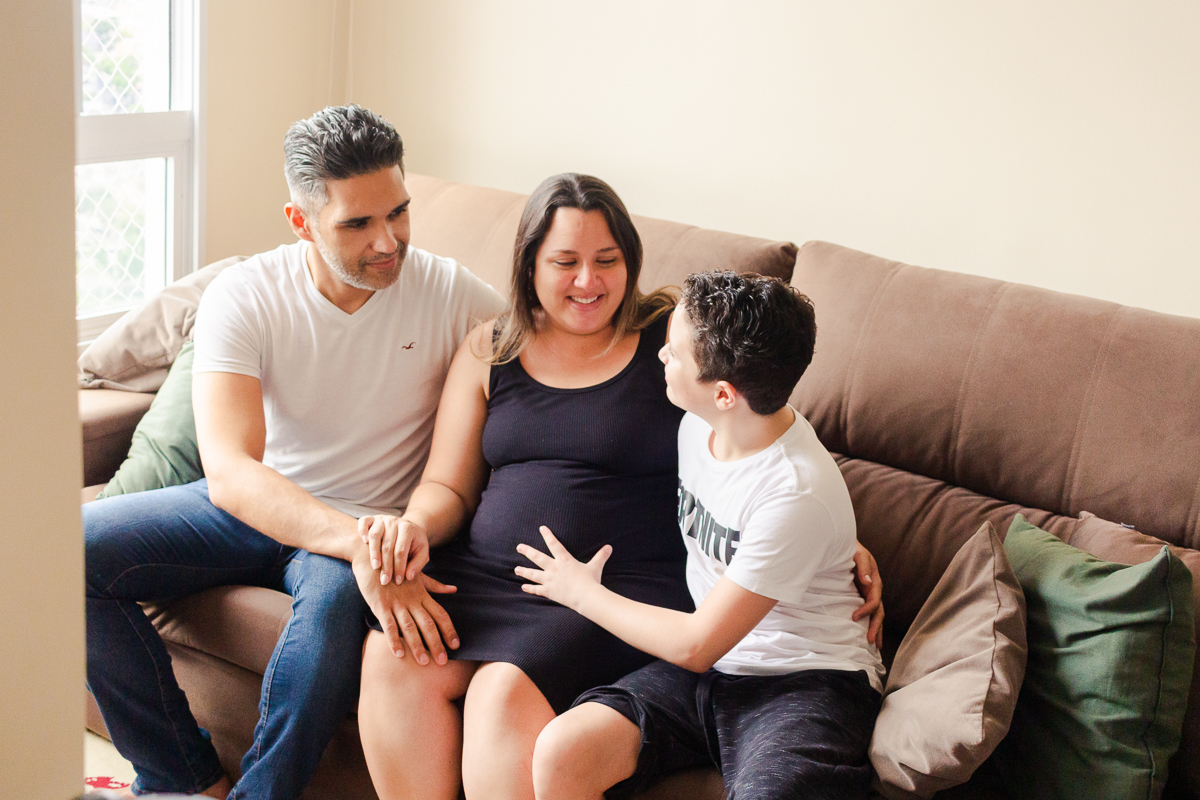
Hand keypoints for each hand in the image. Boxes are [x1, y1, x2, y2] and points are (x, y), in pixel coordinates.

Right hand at [352, 549, 458, 663]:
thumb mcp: (418, 576)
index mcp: (422, 595)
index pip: (440, 614)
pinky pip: (388, 625)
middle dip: (436, 643)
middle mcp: (411, 601)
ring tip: (424, 662)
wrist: (372, 558)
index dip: (449, 630)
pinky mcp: (380, 606)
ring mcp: (396, 604)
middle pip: (428, 624)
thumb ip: (435, 586)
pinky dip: (393, 639)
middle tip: (443, 661)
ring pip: (410, 627)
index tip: (456, 645)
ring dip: (418, 645)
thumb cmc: (396, 567)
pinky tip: (399, 654)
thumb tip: (454, 590)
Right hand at [359, 514, 430, 584]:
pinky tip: (364, 542)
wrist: (408, 529)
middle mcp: (394, 521)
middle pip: (387, 545)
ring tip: (375, 567)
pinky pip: (364, 522)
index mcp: (408, 528)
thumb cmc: (414, 544)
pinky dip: (362, 530)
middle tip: (384, 581)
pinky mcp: (372, 518)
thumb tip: (408, 576)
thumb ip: (417, 564)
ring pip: (375, 535)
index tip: (398, 581)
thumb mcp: (422, 553)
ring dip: (373, 552)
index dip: (399, 567)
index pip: (401, 550)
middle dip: (386, 565)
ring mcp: (382, 519)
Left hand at [515, 525, 610, 611]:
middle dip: (527, 551)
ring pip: (533, 574)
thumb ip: (601, 556)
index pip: (554, 544)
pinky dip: (530, 589)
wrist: (586, 597)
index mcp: (564, 560)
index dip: (547, 535)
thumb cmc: (591, 581)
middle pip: (537, 558)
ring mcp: (550, 580)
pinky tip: (523, 587)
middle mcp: (554, 568)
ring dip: (524, 571)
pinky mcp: (549, 592)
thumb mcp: (596, 566)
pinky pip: (537, 590)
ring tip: (516, 569)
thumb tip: (609, 547)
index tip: (541, 528)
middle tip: (518, 547)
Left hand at [850, 541, 883, 648]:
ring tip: (875, 645)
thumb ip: (863, 566)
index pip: (874, 601)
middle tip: (870, 642)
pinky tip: (867, 633)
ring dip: (876, 629)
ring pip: (877, 614)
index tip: (854, 617)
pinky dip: (871, 622)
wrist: (846, 544)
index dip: (866, 610)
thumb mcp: (858, 554)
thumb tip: (867, 581)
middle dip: (875, 627)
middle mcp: (874, 589)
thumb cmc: (851, 548)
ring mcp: (870, 593)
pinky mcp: (863, 594)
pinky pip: (870, 611)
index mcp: (875, 581)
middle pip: (879, 612)